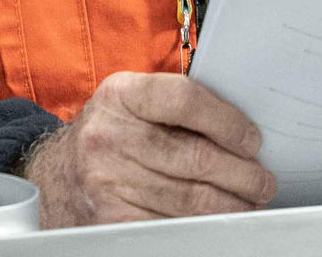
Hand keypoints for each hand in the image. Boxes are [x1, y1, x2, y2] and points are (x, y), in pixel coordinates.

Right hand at [21, 71, 277, 226]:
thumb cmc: (113, 134)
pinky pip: (170, 227)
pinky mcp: (110, 220)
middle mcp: (108, 136)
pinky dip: (203, 227)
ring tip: (251, 202)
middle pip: (194, 157)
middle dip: (241, 173)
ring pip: (188, 199)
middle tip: (263, 181)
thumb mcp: (132, 102)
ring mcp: (106, 182)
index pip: (184, 100)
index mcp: (120, 94)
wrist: (57, 177)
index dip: (227, 122)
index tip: (253, 140)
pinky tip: (221, 221)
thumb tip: (242, 129)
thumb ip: (176, 104)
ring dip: (230, 204)